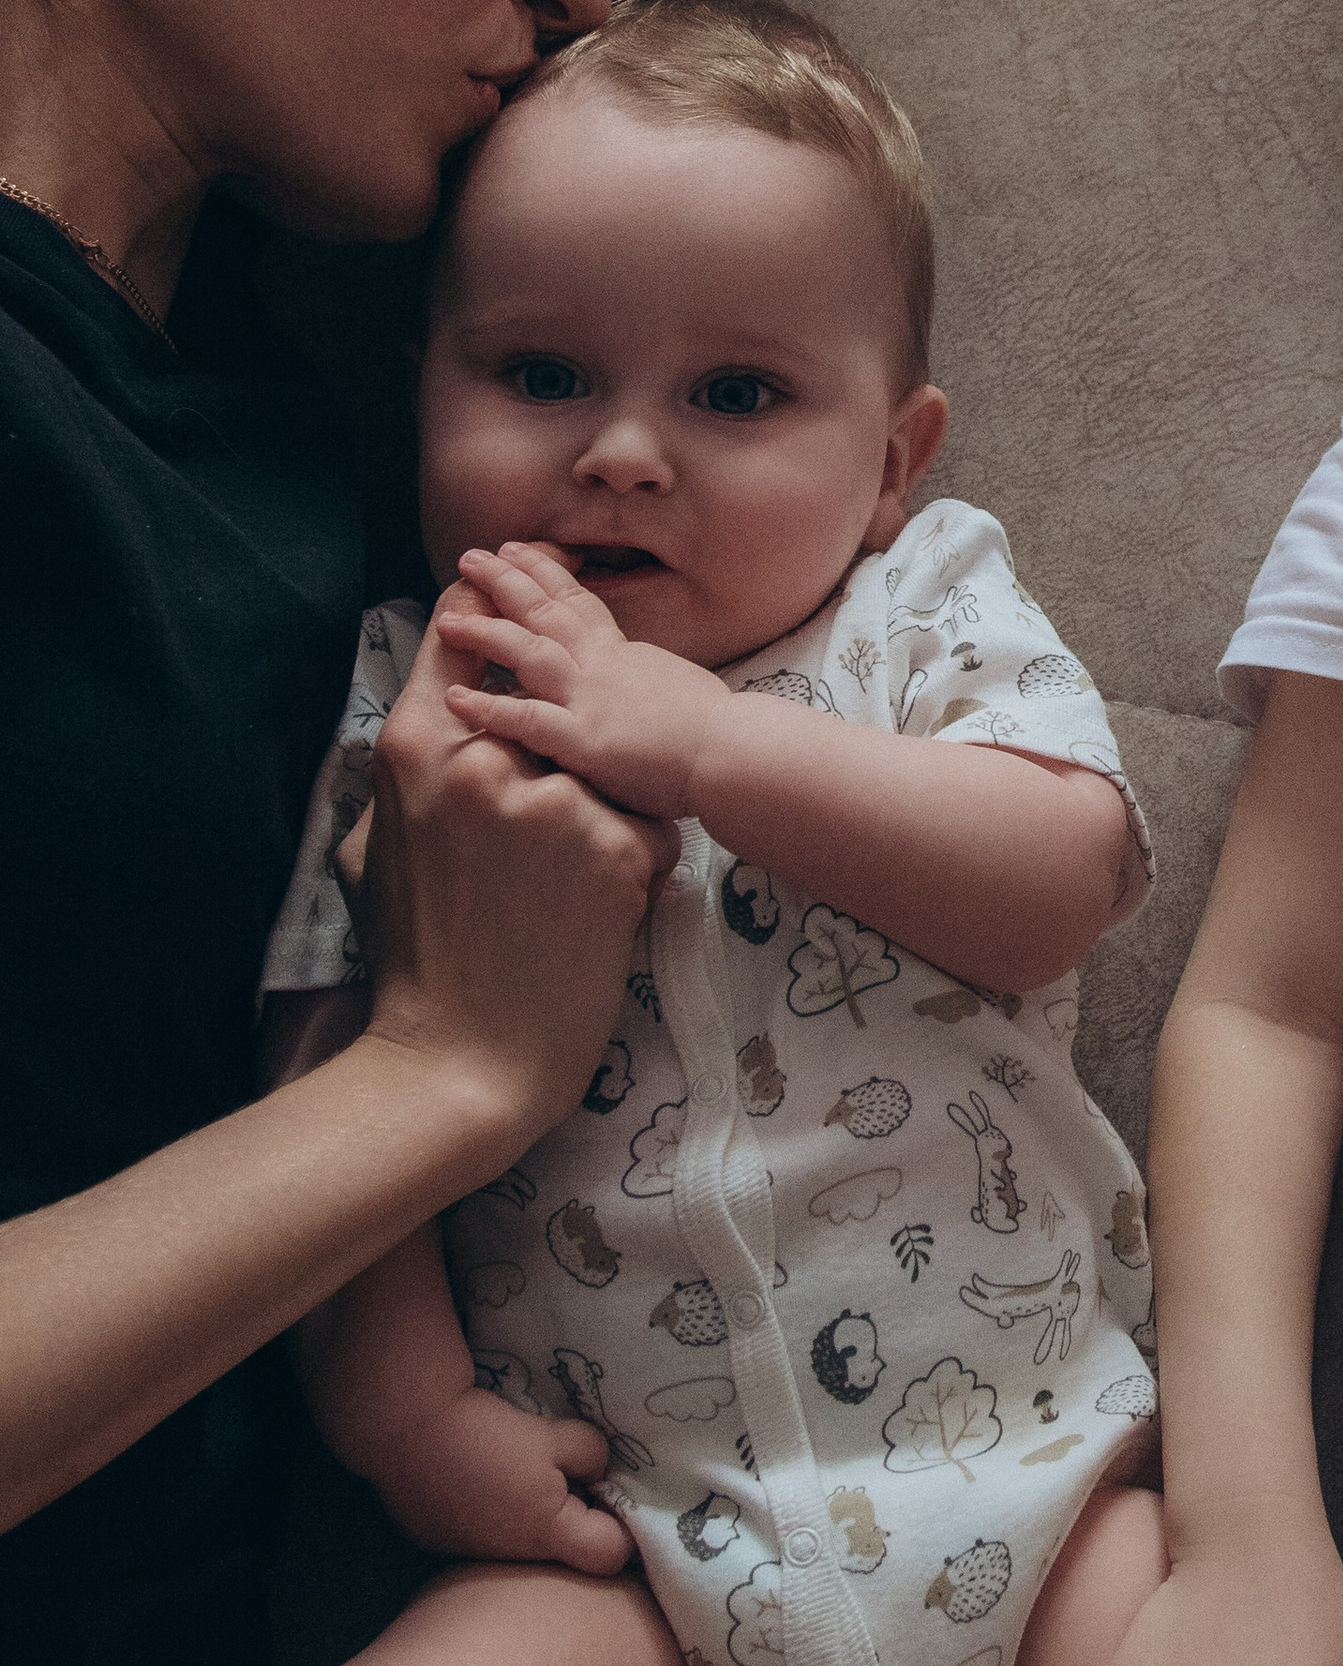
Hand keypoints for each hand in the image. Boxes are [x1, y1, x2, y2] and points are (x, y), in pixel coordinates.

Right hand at [360, 604, 675, 1148]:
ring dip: (603, 817)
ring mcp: (553, 801)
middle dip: (562, 743)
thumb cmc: (414, 962)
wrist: (459, 1064)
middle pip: (549, 702)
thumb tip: (421, 728)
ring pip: (607, 770)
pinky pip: (647, 827)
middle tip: (559, 789)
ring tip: (563, 891)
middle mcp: (484, 760)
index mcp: (414, 751)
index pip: (455, 641)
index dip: (485, 617)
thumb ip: (403, 779)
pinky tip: (597, 919)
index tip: (504, 601)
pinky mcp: (615, 846)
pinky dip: (636, 869)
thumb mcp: (373, 852)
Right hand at [360, 1376, 634, 1578]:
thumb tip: (595, 1472)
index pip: (613, 1556)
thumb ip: (591, 1456)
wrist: (407, 1429)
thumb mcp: (557, 1436)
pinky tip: (479, 1479)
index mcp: (548, 1534)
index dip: (625, 1527)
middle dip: (577, 1518)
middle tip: (570, 1476)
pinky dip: (493, 1514)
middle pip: (565, 1552)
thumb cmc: (489, 1434)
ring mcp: (469, 1555)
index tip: (615, 1497)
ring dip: (533, 1516)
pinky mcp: (439, 1542)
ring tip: (519, 1473)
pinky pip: (485, 1535)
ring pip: (523, 1544)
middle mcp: (511, 1558)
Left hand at [440, 544, 729, 821]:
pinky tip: (455, 697)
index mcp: (626, 654)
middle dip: (505, 581)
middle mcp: (604, 666)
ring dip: (485, 631)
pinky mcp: (584, 739)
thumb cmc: (719, 731)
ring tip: (447, 620)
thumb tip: (637, 680)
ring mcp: (591, 699)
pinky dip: (489, 705)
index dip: (543, 573)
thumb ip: (644, 679)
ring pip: (529, 651)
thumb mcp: (677, 686)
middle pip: (546, 611)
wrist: (736, 755)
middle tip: (470, 558)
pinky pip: (527, 718)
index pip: (578, 601)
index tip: (516, 550)